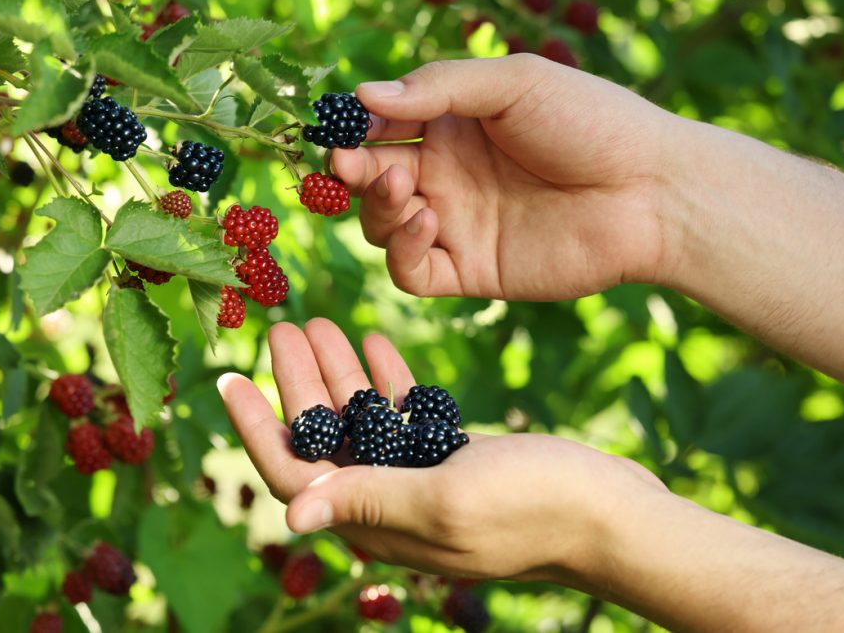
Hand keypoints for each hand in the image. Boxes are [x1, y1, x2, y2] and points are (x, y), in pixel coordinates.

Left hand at [217, 317, 664, 580]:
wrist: (614, 513)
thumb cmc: (536, 509)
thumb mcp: (446, 501)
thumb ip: (368, 502)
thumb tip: (290, 519)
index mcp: (378, 524)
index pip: (295, 478)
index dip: (257, 430)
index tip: (229, 377)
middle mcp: (390, 505)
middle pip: (323, 440)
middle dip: (296, 384)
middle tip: (279, 325)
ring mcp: (422, 479)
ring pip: (360, 420)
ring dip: (337, 372)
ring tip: (317, 319)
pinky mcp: (453, 456)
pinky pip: (403, 414)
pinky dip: (385, 377)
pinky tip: (372, 339)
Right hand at [332, 55, 678, 300]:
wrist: (650, 191)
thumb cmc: (591, 123)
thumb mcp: (514, 84)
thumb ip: (439, 88)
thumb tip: (363, 95)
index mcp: (454, 125)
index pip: (382, 126)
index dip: (354, 126)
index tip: (338, 124)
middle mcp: (448, 175)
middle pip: (372, 178)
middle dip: (352, 170)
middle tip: (346, 162)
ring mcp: (457, 224)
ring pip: (382, 225)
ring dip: (377, 207)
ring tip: (400, 187)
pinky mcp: (471, 270)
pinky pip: (413, 272)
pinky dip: (403, 250)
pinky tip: (427, 221)